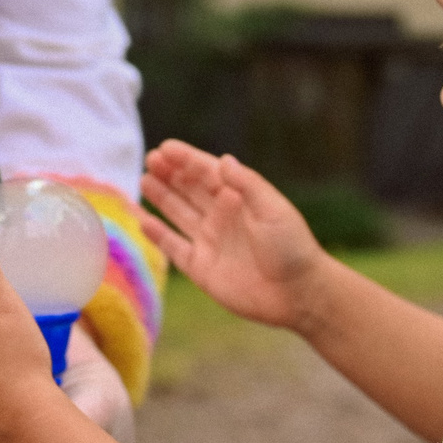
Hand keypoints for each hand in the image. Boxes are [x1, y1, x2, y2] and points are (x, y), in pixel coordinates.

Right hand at [140, 140, 330, 331]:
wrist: (298, 294)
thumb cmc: (292, 248)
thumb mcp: (273, 210)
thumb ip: (247, 184)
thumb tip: (223, 160)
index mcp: (239, 199)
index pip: (207, 173)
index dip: (185, 159)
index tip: (165, 148)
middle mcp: (222, 216)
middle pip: (189, 190)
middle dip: (170, 174)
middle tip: (150, 159)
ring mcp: (210, 242)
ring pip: (178, 214)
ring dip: (162, 197)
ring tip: (144, 180)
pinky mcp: (202, 268)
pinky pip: (174, 248)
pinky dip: (158, 235)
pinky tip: (143, 220)